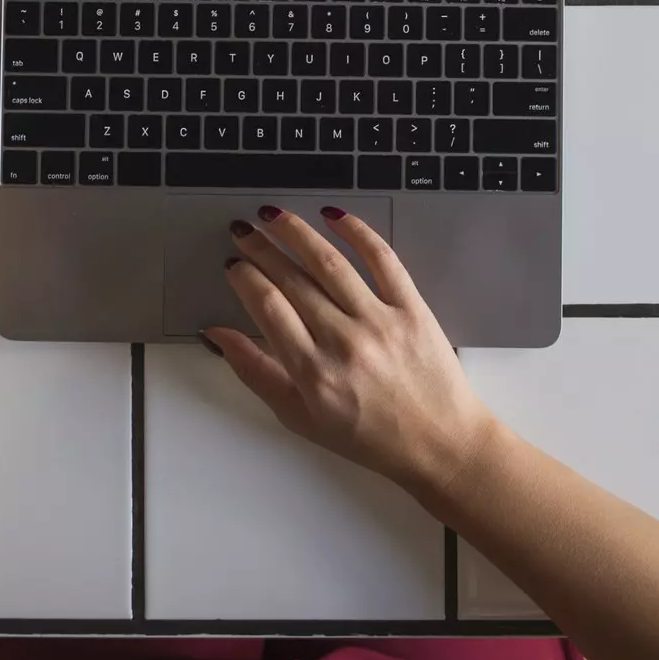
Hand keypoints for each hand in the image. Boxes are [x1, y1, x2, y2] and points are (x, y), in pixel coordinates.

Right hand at [208, 206, 498, 493]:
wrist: (439, 443)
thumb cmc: (370, 437)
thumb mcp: (300, 417)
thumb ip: (256, 372)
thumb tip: (219, 336)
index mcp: (312, 373)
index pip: (267, 307)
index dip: (244, 277)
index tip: (233, 264)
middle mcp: (344, 343)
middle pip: (292, 279)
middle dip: (261, 248)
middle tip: (243, 231)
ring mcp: (380, 322)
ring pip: (329, 262)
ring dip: (296, 232)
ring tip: (275, 216)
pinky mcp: (412, 309)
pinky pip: (382, 260)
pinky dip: (357, 232)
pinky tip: (335, 217)